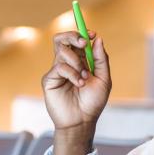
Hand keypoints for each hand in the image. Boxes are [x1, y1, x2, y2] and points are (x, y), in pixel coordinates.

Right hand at [41, 31, 111, 154]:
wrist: (82, 121)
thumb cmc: (93, 102)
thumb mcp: (103, 79)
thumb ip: (101, 59)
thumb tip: (98, 39)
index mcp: (80, 61)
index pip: (76, 41)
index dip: (82, 34)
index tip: (92, 35)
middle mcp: (67, 63)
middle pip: (62, 39)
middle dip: (73, 36)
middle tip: (83, 43)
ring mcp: (57, 70)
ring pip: (62, 51)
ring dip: (76, 61)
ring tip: (84, 77)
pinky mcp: (50, 79)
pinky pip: (59, 66)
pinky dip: (72, 73)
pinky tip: (78, 83)